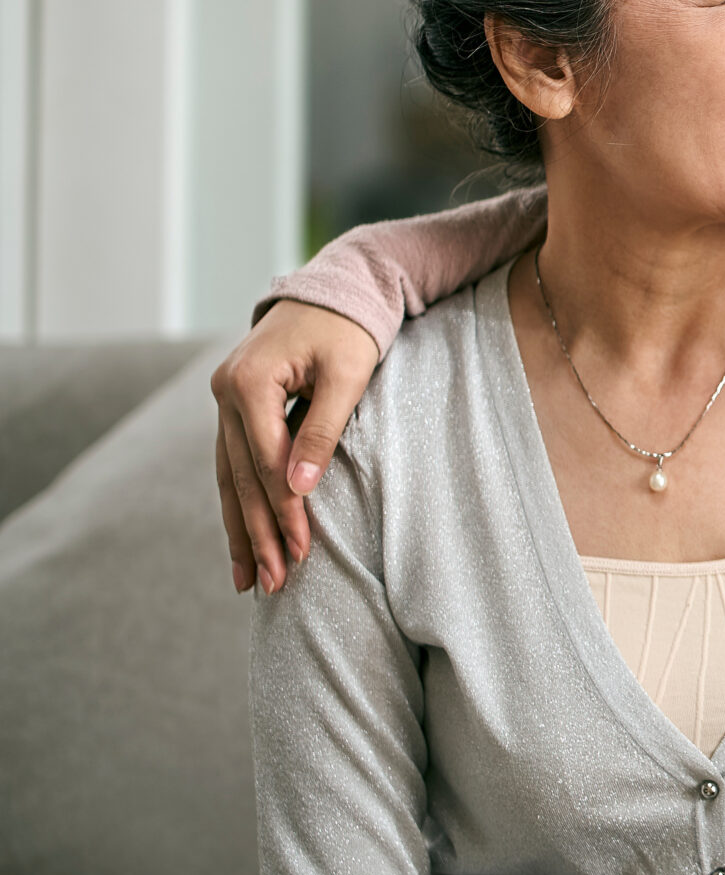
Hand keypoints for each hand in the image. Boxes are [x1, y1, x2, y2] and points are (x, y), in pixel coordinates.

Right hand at [210, 301, 380, 593]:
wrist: (337, 290)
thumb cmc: (350, 330)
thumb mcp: (348, 376)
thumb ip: (324, 431)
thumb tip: (298, 490)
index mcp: (249, 382)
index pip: (266, 462)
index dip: (284, 511)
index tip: (302, 553)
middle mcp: (225, 392)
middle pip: (241, 476)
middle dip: (258, 533)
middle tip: (272, 585)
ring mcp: (225, 400)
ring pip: (229, 476)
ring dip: (241, 528)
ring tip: (250, 580)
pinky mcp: (235, 407)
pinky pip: (233, 463)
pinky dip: (239, 502)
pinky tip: (243, 539)